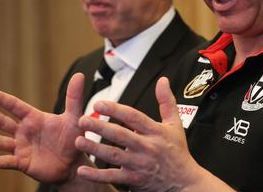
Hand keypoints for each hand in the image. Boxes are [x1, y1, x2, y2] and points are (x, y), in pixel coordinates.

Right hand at [0, 73, 86, 183]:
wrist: (74, 164)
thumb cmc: (73, 139)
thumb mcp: (74, 118)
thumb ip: (74, 98)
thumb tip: (80, 75)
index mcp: (35, 119)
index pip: (16, 107)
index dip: (3, 100)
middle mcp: (25, 132)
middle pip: (4, 122)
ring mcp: (22, 148)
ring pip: (1, 142)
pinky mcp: (23, 163)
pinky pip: (8, 162)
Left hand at [74, 77, 232, 191]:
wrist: (184, 182)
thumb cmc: (177, 151)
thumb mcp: (176, 124)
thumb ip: (167, 101)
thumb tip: (163, 81)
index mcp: (156, 131)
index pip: (134, 117)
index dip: (116, 110)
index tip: (99, 104)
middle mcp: (147, 147)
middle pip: (121, 135)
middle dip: (100, 127)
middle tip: (82, 120)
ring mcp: (140, 164)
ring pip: (114, 156)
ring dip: (95, 149)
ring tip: (78, 141)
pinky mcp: (134, 180)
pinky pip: (113, 177)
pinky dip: (97, 175)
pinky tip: (82, 170)